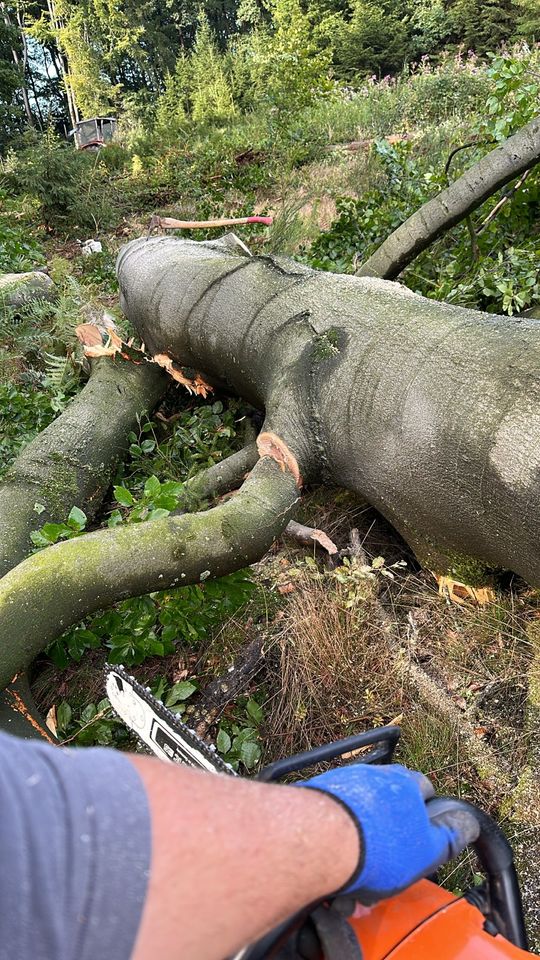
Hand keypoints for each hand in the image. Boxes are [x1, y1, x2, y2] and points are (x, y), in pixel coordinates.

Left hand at [298, 763, 478, 903]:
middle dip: (388, 828)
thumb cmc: (378, 848)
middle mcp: (376, 776)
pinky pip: (334, 814)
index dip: (424, 814)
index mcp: (407, 784)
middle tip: (383, 861)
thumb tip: (469, 824)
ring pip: (360, 811)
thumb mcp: (428, 850)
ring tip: (355, 869)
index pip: (424, 789)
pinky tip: (332, 860)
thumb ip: (449, 836)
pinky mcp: (318, 794)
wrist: (321, 838)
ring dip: (360, 835)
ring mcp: (344, 782)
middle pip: (389, 798)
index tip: (417, 837)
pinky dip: (335, 836)